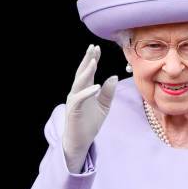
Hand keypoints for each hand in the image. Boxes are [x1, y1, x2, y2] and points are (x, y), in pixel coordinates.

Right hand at [62, 44, 117, 171]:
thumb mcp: (104, 106)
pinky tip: (96, 86)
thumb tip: (114, 77)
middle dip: (87, 60)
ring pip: (79, 83)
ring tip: (93, 61)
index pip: (88, 72)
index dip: (92, 60)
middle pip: (82, 73)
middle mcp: (77, 92)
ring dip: (86, 72)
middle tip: (93, 48)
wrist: (81, 141)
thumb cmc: (90, 124)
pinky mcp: (74, 110)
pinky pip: (80, 98)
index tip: (97, 49)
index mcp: (85, 90)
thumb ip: (108, 93)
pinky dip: (88, 92)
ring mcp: (74, 100)